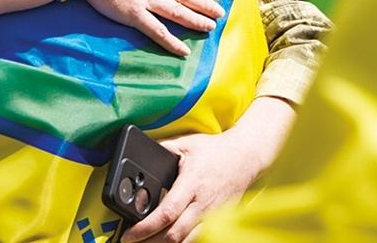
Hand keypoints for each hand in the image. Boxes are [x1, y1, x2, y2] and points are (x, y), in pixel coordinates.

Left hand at [121, 97, 295, 242]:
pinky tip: (170, 241)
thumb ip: (163, 148)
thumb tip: (140, 153)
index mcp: (192, 183)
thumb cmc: (216, 150)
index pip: (167, 213)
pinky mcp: (220, 220)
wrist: (247, 157)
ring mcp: (213, 215)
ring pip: (187, 241)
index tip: (129, 234)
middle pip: (175, 235)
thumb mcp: (187, 143)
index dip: (146, 227)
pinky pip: (200, 238)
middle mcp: (203, 203)